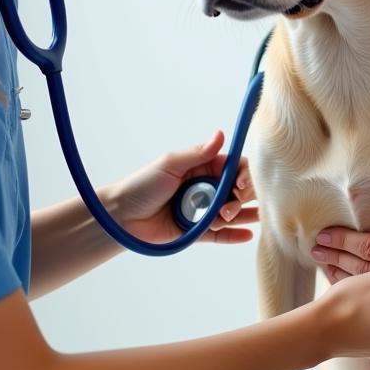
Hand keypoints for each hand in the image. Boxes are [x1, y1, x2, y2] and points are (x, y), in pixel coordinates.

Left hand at [108, 131, 257, 245]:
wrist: (121, 217)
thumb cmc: (142, 186)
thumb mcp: (170, 164)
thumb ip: (199, 153)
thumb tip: (221, 134)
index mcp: (203, 168)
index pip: (234, 168)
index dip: (243, 174)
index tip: (240, 183)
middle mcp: (207, 189)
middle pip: (237, 191)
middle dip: (241, 196)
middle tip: (231, 203)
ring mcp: (204, 211)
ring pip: (231, 213)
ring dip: (239, 215)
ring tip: (228, 216)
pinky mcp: (198, 232)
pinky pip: (221, 234)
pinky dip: (235, 235)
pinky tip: (248, 235)